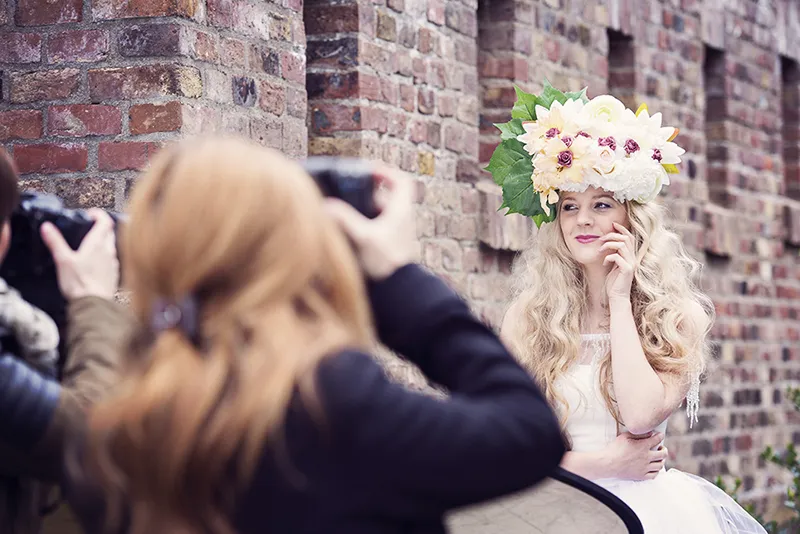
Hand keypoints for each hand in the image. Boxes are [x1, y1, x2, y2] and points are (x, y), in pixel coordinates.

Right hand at [40, 209, 119, 300]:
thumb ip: (56, 242)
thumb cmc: (80, 284)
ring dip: (104, 241)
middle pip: (110, 232)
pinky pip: (112, 260)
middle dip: (101, 226)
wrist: (95, 304)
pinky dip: (105, 256)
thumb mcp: (63, 260)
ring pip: (111, 246)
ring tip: (91, 244)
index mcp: (97, 244)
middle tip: (90, 227)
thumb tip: (47, 227)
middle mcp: (108, 252)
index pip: (106, 221)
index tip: (91, 214)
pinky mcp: (114, 274)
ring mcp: (113, 263)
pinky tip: (96, 263)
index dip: (99, 214)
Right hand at [324, 164, 418, 280]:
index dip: (386, 172)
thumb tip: (326, 205)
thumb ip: (344, 219)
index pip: (401, 181)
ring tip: (342, 215)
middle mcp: (401, 220)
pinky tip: (347, 235)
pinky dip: (362, 229)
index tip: (368, 171)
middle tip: (346, 196)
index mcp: (401, 211)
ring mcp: (396, 235)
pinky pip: (375, 231)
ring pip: (378, 216)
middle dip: (364, 196)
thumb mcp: (363, 237)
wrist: (398, 293)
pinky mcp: (389, 248)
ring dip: (361, 214)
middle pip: (384, 199)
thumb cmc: (386, 263)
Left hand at [600, 222, 635, 302]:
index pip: (630, 237)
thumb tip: (607, 243)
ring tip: (599, 251)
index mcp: (630, 256)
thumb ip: (614, 255)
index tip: (612, 224)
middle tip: (601, 239)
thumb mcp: (613, 266)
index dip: (622, 229)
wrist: (617, 297)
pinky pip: (616, 257)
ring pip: (621, 245)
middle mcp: (633, 258)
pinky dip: (608, 257)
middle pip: (626, 238)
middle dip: (612, 235)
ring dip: (608, 245)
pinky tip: (604, 263)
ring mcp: (631, 264)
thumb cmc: (613, 283)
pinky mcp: (627, 270)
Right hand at [604, 431, 666, 480]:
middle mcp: (646, 457)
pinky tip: (653, 468)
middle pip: (663, 454)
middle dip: (664, 449)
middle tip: (661, 448)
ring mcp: (645, 467)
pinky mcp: (641, 476)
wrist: (608, 463)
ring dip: (661, 460)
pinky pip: (654, 475)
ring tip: (658, 458)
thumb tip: (650, 433)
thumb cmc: (615, 448)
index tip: (660, 435)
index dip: (660, 436)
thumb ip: (639, 434)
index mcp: (643, 446)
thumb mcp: (625, 436)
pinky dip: (656, 471)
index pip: (657, 439)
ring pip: (660, 465)